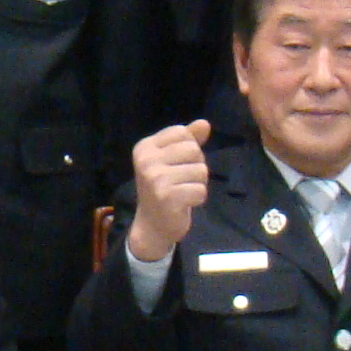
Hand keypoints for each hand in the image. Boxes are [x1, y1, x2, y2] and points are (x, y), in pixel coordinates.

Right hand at [125, 120, 211, 263]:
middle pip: (193, 149)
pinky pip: (201, 190)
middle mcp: (146, 161)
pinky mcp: (167, 198)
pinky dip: (198, 198)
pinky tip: (184, 204)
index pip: (182, 132)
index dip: (190, 148)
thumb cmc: (164, 188)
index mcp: (145, 147)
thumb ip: (188, 140)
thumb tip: (205, 123)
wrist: (152, 226)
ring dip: (198, 183)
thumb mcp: (172, 160)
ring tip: (183, 192)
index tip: (177, 164)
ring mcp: (155, 179)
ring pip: (200, 170)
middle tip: (182, 180)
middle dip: (196, 165)